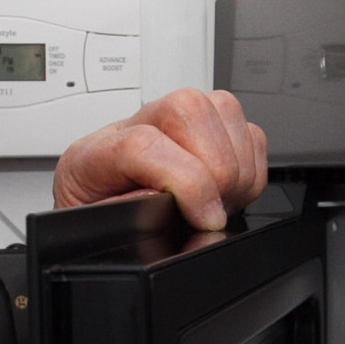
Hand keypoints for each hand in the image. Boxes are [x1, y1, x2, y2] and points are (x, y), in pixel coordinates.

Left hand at [54, 88, 270, 232]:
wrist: (97, 221)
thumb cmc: (98, 226)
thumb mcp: (96, 234)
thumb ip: (126, 219)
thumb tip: (164, 207)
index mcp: (94, 154)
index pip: (144, 144)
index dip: (187, 181)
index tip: (204, 218)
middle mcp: (133, 127)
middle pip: (188, 109)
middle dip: (216, 169)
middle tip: (209, 212)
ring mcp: (170, 123)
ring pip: (222, 109)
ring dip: (235, 167)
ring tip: (218, 203)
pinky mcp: (204, 130)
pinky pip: (247, 131)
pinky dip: (250, 167)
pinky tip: (228, 193)